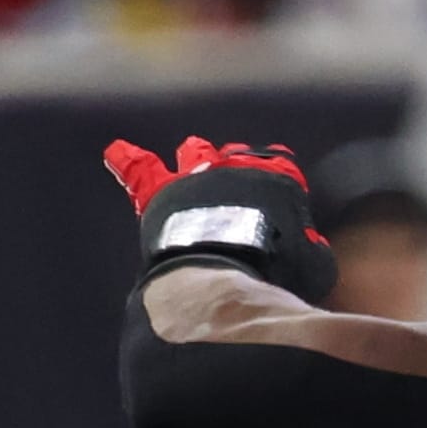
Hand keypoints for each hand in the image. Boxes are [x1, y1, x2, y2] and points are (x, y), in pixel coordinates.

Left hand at [100, 136, 330, 301]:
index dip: (277, 183)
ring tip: (191, 150)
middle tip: (235, 181)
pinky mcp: (161, 195)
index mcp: (276, 177)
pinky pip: (140, 170)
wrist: (221, 276)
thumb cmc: (274, 275)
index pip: (279, 166)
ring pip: (194, 155)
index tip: (277, 203)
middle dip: (237, 166)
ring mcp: (195, 176)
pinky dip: (127, 160)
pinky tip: (114, 151)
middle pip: (236, 157)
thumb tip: (310, 250)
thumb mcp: (312, 266)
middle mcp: (235, 166)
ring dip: (195, 156)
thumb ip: (311, 250)